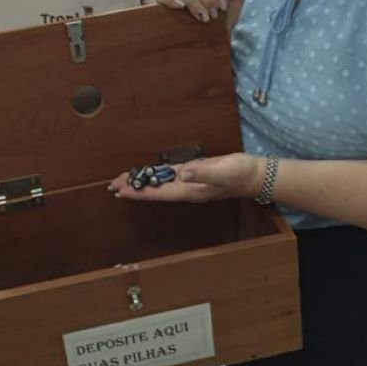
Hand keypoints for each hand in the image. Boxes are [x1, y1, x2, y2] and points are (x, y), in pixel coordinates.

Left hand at [108, 153, 262, 202]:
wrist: (253, 174)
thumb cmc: (239, 174)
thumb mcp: (222, 172)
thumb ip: (203, 173)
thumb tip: (182, 173)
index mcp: (190, 190)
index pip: (159, 193)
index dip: (139, 192)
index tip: (121, 192)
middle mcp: (186, 188)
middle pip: (155, 190)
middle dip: (134, 188)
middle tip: (113, 186)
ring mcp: (189, 181)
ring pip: (160, 182)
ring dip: (142, 181)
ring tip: (123, 180)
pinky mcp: (193, 172)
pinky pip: (170, 174)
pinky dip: (156, 173)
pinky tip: (147, 173)